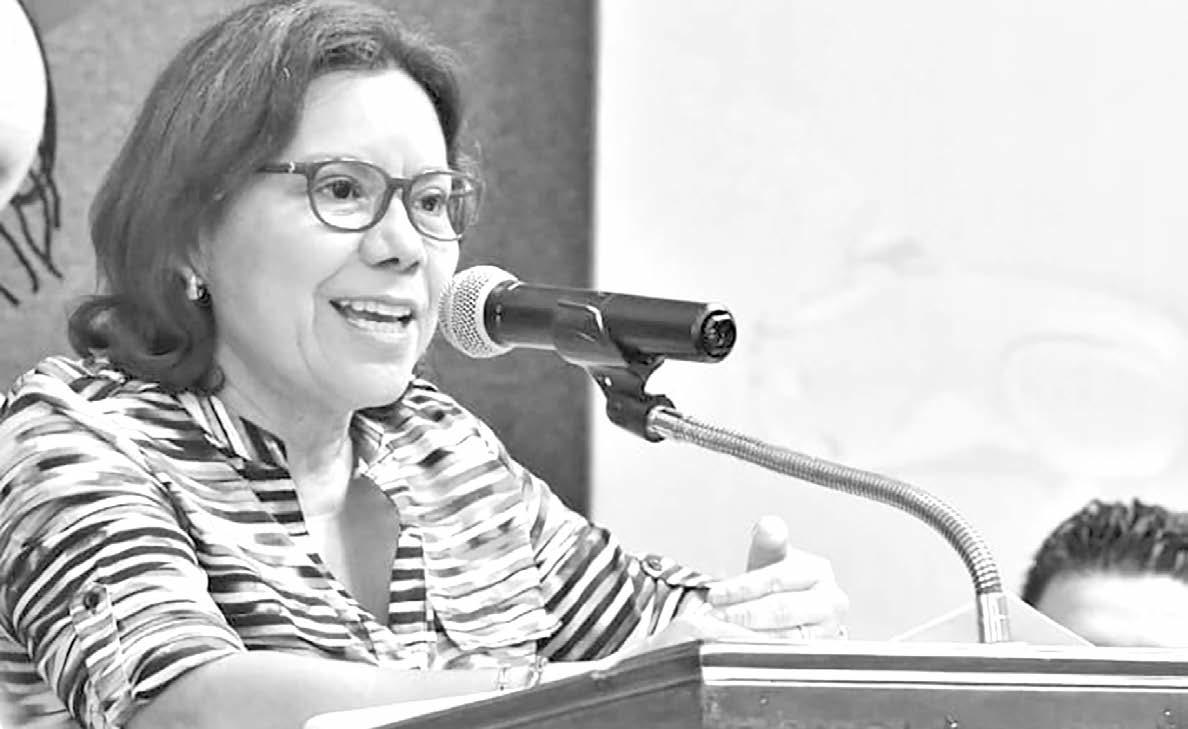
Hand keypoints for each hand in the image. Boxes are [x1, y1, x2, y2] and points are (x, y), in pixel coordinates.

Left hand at [705, 515, 848, 640]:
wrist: (794, 608)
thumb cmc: (780, 581)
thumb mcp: (771, 557)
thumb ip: (767, 542)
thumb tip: (770, 526)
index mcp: (818, 571)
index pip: (777, 578)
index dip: (743, 587)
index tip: (715, 596)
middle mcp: (830, 601)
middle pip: (782, 609)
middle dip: (744, 614)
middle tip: (715, 617)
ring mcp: (829, 630)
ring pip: (786, 636)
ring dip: (749, 635)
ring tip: (721, 633)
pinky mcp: (819, 653)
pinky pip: (787, 655)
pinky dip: (760, 652)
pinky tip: (738, 647)